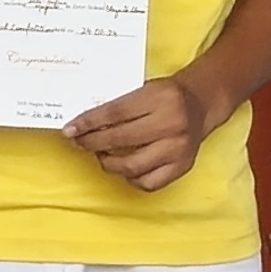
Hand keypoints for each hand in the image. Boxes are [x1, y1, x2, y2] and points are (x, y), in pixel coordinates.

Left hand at [66, 75, 213, 193]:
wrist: (200, 104)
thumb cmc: (166, 95)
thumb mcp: (144, 89)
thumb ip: (119, 106)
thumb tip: (83, 125)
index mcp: (160, 98)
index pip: (115, 113)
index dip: (88, 123)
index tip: (70, 129)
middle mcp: (172, 124)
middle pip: (121, 140)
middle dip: (92, 143)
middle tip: (79, 142)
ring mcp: (179, 149)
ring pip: (132, 166)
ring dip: (109, 163)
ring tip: (101, 155)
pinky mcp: (182, 167)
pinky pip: (148, 182)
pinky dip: (130, 177)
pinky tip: (123, 167)